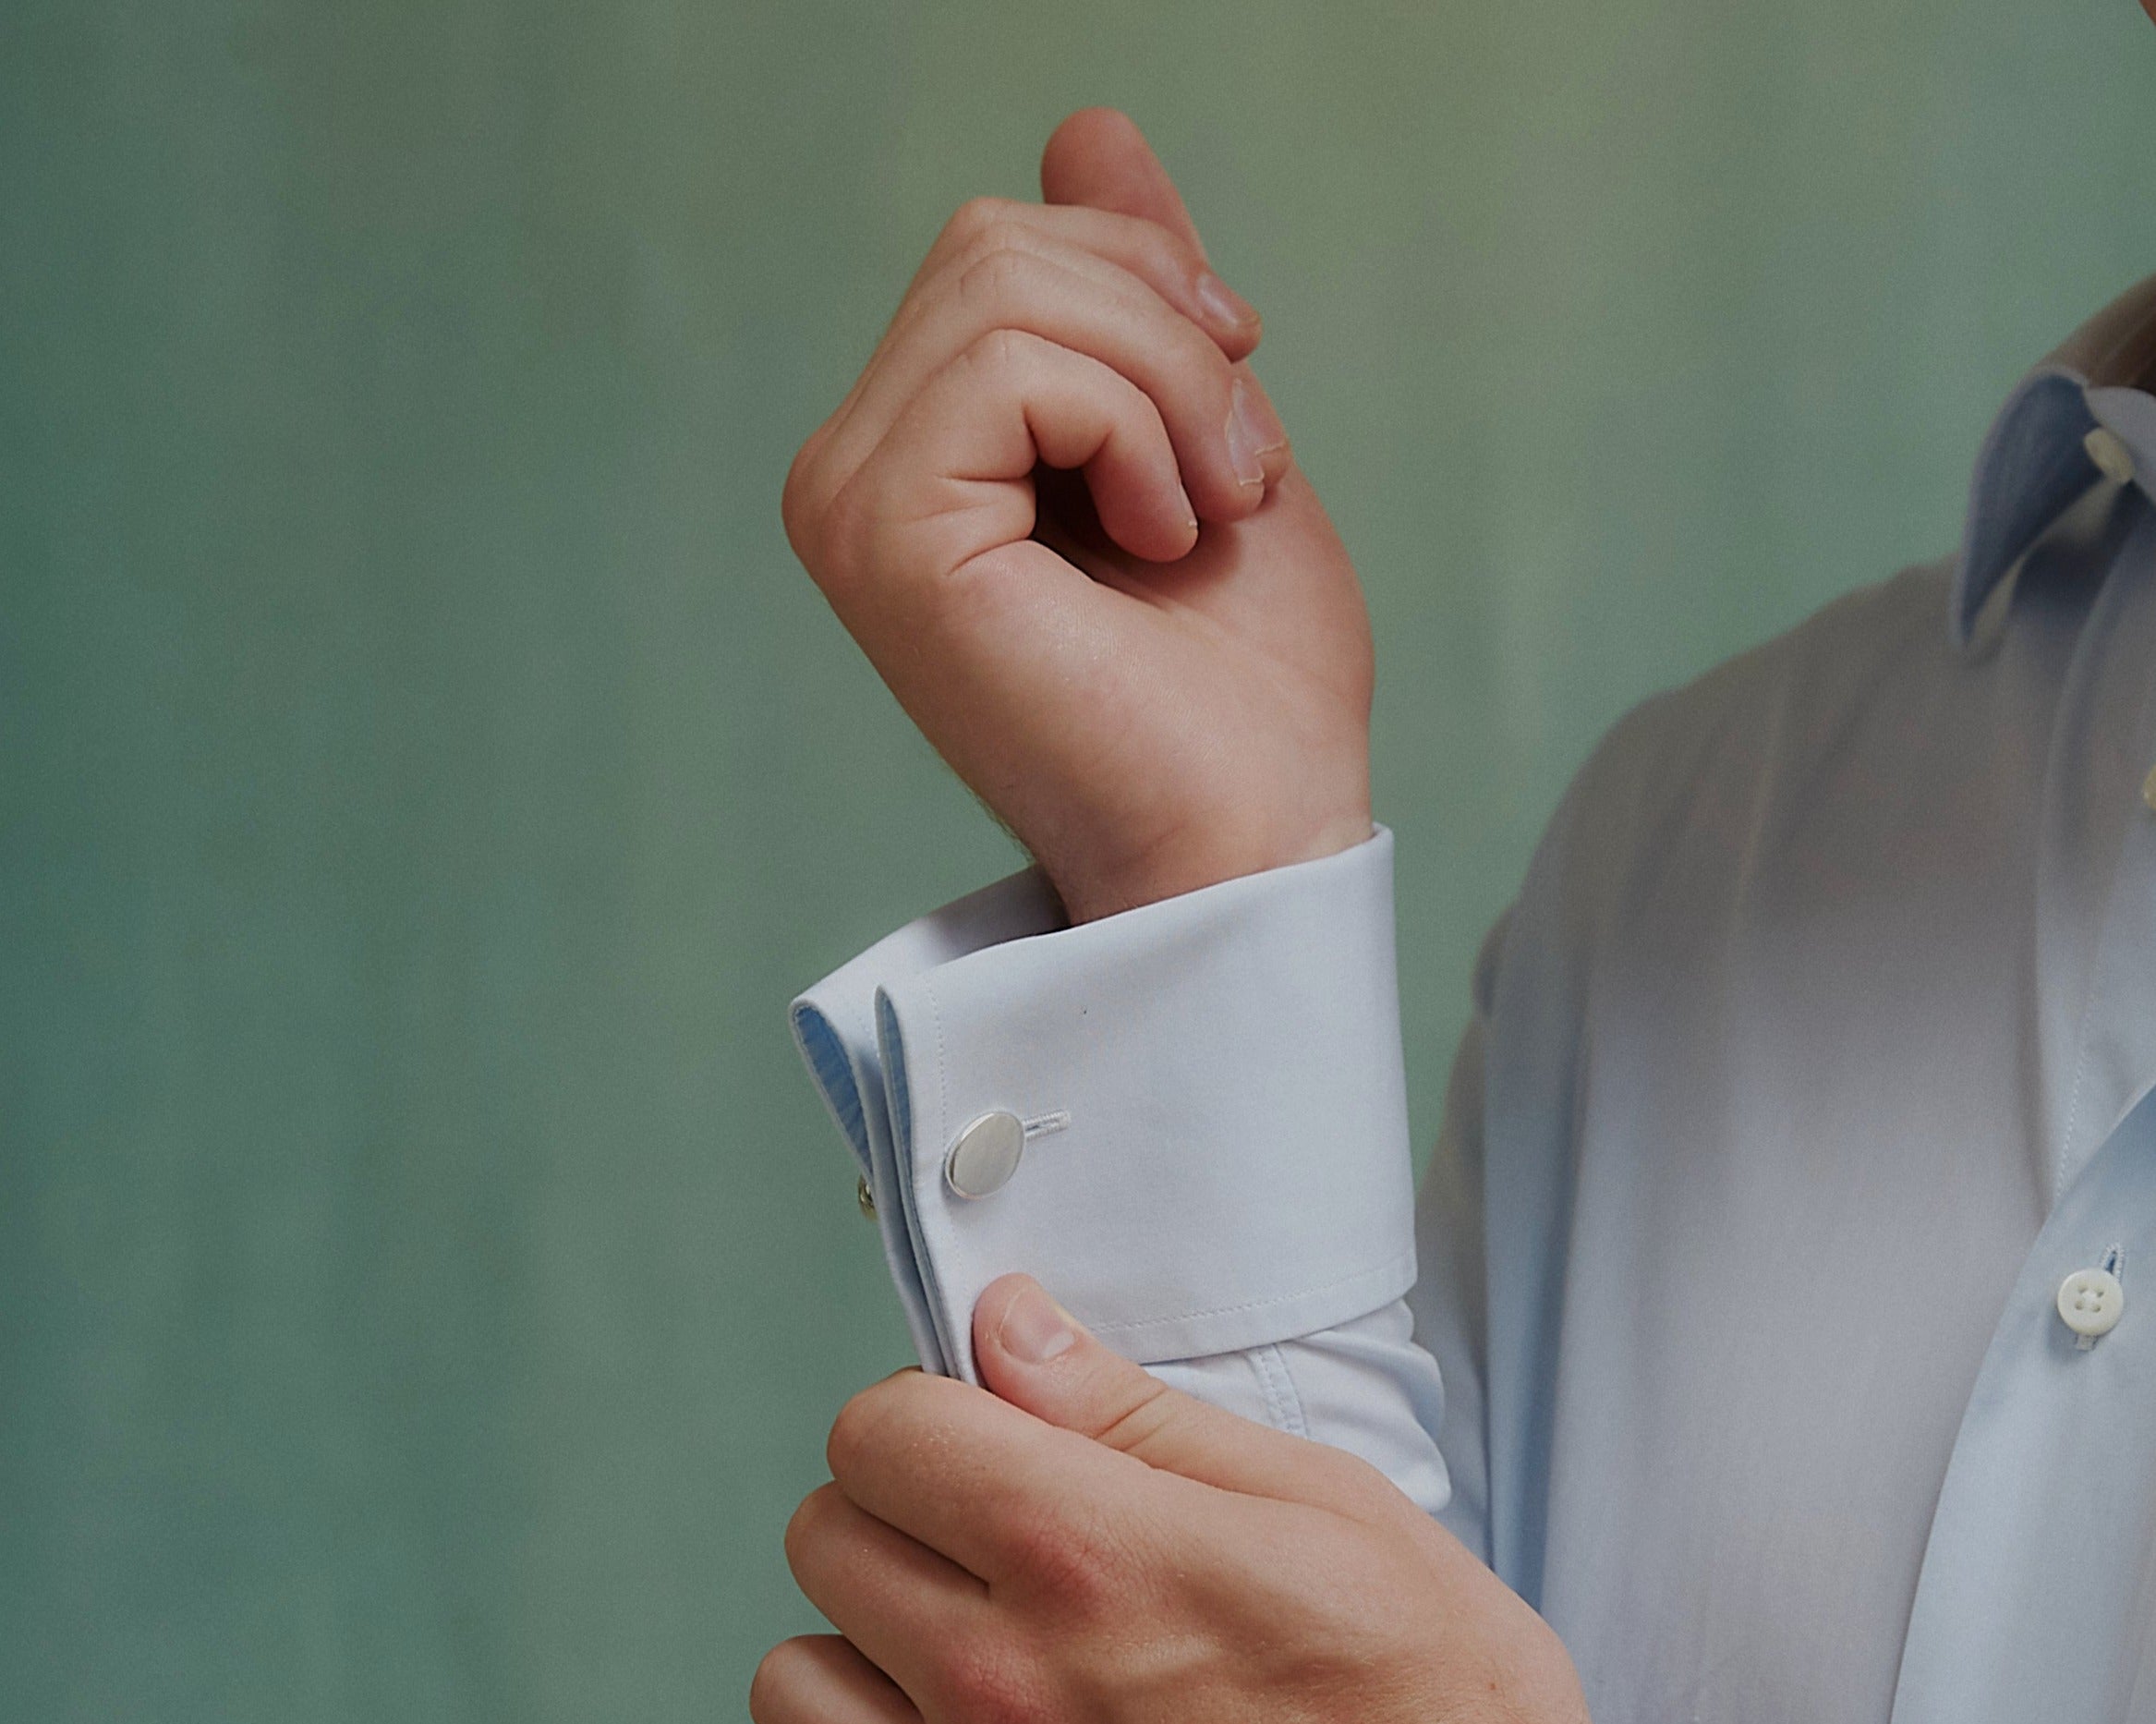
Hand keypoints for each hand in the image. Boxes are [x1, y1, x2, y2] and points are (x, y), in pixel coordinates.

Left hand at [750, 1277, 1652, 1723]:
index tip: (988, 1441)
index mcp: (1083, 1553)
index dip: (931, 1414)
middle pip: (824, 1540)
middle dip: (898, 1512)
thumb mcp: (1324, 1508)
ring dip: (868, 1653)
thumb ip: (1134, 1408)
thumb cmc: (1443, 1718)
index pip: (878, 1430)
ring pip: (795, 1691)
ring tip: (973, 1659)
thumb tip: (1005, 1325)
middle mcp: (1001, 1687)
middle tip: (995, 1541)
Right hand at [781, 108, 1372, 922]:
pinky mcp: (882, 532)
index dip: (1147, 287)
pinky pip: (1018, 364)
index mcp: (917, 454)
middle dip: (1166, 332)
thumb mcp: (1203, 431)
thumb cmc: (1243, 683)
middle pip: (995, 242)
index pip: (1001, 250)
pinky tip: (1158, 541)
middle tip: (1235, 476)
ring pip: (1010, 284)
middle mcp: (853, 472)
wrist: (1255, 830)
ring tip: (1202, 515)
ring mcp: (850, 502)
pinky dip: (1135, 430)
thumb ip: (1131, 296)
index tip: (1233, 411)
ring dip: (1168, 386)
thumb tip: (1085, 130)